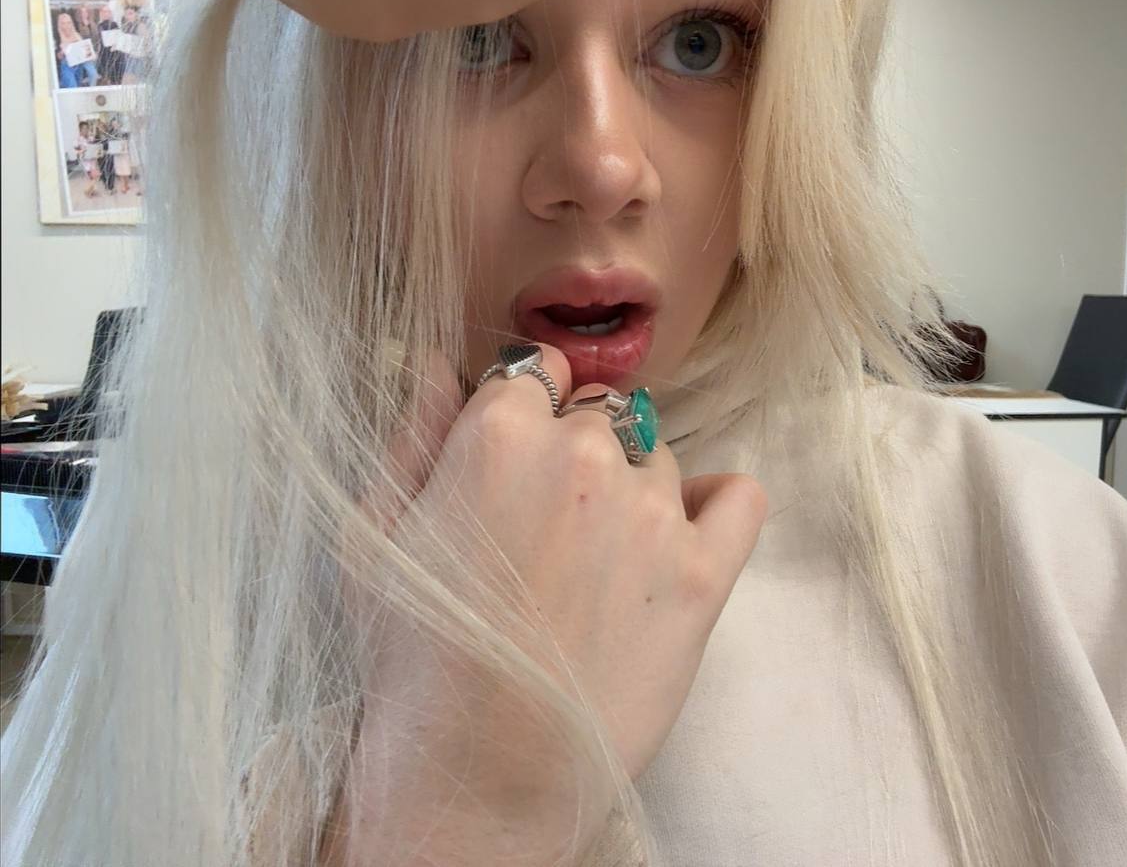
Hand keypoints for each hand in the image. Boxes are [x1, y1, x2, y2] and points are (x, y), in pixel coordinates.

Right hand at [330, 343, 767, 863]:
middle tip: (548, 530)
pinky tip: (683, 535)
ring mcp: (655, 512)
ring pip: (659, 458)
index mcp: (503, 432)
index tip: (515, 465)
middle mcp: (586, 454)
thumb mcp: (375, 533)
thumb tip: (440, 365)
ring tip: (597, 567)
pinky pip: (740, 495)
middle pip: (599, 414)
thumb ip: (412, 432)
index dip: (524, 416)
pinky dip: (717, 503)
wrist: (481, 773)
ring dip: (634, 490)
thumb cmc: (415, 658)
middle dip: (575, 454)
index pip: (538, 372)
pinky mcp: (707, 573)